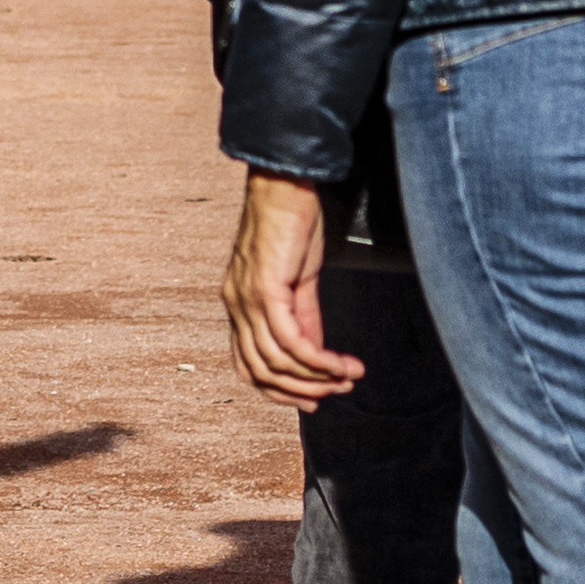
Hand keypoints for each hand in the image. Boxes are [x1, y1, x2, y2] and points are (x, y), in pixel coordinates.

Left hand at [224, 167, 362, 405]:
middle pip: (259, 372)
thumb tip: (317, 350)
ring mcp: (247, 300)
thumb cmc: (292, 222)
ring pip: (276, 362)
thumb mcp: (299, 277)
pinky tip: (342, 364)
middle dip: (300, 390)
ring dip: (316, 378)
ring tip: (348, 378)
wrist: (286, 184)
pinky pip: (292, 342)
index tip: (312, 399)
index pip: (247, 364)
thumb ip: (304, 314)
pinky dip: (319, 360)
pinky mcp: (265, 290)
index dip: (277, 390)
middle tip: (336, 392)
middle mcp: (236, 306)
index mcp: (239, 303)